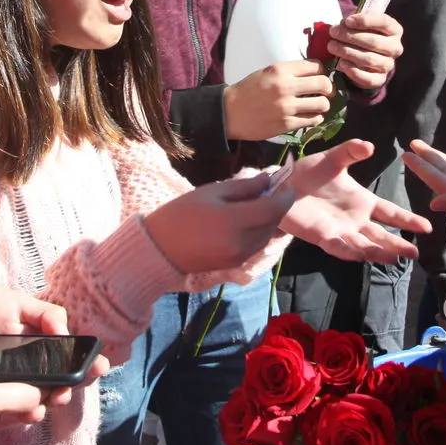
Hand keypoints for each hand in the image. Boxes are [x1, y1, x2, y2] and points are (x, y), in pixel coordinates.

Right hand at [144, 171, 296, 273]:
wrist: (160, 250)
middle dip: (277, 205)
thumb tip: (268, 180)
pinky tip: (248, 220)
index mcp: (235, 221)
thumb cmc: (180, 214)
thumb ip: (243, 187)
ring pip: (268, 235)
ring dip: (269, 219)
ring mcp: (241, 256)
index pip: (275, 208)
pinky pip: (258, 245)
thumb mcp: (211, 192)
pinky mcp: (237, 264)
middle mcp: (243, 242)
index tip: (286, 182)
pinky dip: (260, 231)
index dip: (285, 195)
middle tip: (271, 189)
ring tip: (258, 203)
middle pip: (274, 222)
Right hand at [224, 61, 332, 141]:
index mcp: (280, 70)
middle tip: (326, 92)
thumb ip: (290, 72)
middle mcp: (285, 87)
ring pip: (322, 104)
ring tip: (318, 106)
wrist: (230, 112)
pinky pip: (313, 120)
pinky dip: (316, 118)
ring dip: (323, 105)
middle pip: (323, 84)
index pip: (316, 66)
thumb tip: (315, 73)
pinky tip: (310, 116)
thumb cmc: (249, 90)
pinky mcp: (286, 124)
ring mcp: (286, 107)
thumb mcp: (267, 72)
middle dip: (329, 89)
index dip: (322, 72)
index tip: (321, 77)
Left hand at [280, 140, 427, 261]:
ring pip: (363, 245)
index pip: (390, 213)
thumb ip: (350, 151)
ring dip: (377, 252)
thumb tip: (369, 145)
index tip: (427, 227)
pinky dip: (348, 251)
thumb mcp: (333, 159)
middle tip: (414, 253)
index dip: (407, 220)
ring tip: (393, 258)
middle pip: (381, 236)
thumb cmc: (310, 173)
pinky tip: (360, 255)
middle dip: (397, 244)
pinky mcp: (322, 236)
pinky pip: (337, 247)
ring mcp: (339, 230)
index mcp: (362, 202)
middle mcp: (355, 220)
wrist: (282, 184)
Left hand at [325, 12, 403, 89]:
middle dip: (350, 36)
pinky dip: (353, 72)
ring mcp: (388, 64)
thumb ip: (354, 22)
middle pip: (374, 41)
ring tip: (332, 46)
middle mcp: (395, 47)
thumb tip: (342, 24)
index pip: (384, 22)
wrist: (365, 58)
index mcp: (394, 30)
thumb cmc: (362, 34)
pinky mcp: (380, 79)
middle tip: (333, 32)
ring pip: (369, 59)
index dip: (365, 20)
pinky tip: (341, 63)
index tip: (347, 21)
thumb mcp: (362, 24)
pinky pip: (368, 79)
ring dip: (347, 52)